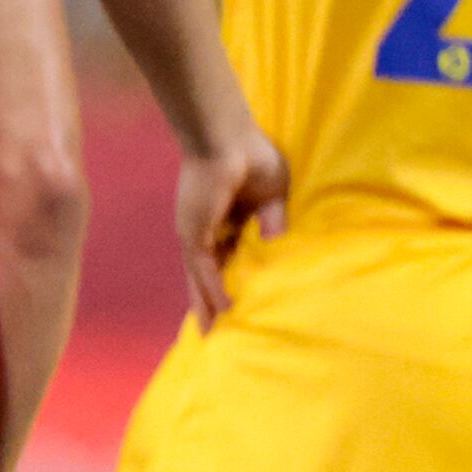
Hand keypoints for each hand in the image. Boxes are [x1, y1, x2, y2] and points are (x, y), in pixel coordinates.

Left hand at [174, 123, 289, 324]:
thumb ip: (272, 220)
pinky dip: (211, 291)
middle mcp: (205, 230)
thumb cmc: (250, 156)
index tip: (238, 303)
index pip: (226, 257)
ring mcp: (196, 233)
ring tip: (212, 333)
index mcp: (224, 220)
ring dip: (206, 305)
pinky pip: (204, 269)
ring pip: (200, 277)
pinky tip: (221, 312)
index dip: (231, 279)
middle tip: (214, 330)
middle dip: (210, 300)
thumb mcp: (272, 195)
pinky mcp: (194, 233)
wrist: (226, 138)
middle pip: (207, 273)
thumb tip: (276, 245)